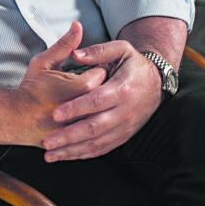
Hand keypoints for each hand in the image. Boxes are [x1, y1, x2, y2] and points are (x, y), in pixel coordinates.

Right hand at [12, 22, 107, 146]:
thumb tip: (77, 26)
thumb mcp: (44, 62)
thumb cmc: (30, 89)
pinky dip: (94, 122)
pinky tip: (84, 117)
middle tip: (89, 85)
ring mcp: (85, 126)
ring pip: (105, 112)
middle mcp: (88, 107)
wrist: (16, 119)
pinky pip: (97, 130)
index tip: (89, 70)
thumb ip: (64, 45)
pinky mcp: (82, 139)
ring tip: (87, 101)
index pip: (104, 71)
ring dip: (100, 106)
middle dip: (102, 87)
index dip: (96, 69)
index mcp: (83, 86)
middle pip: (108, 92)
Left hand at [41, 39, 162, 161]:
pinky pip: (102, 149)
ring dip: (72, 150)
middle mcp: (125, 112)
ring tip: (50, 154)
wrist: (156, 83)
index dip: (75, 109)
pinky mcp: (123, 136)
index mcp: (122, 89)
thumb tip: (75, 54)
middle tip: (47, 141)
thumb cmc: (134, 64)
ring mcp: (124, 127)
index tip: (55, 114)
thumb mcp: (121, 49)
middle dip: (69, 136)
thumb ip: (97, 51)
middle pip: (95, 128)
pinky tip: (66, 155)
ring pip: (97, 143)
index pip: (96, 101)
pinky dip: (83, 154)